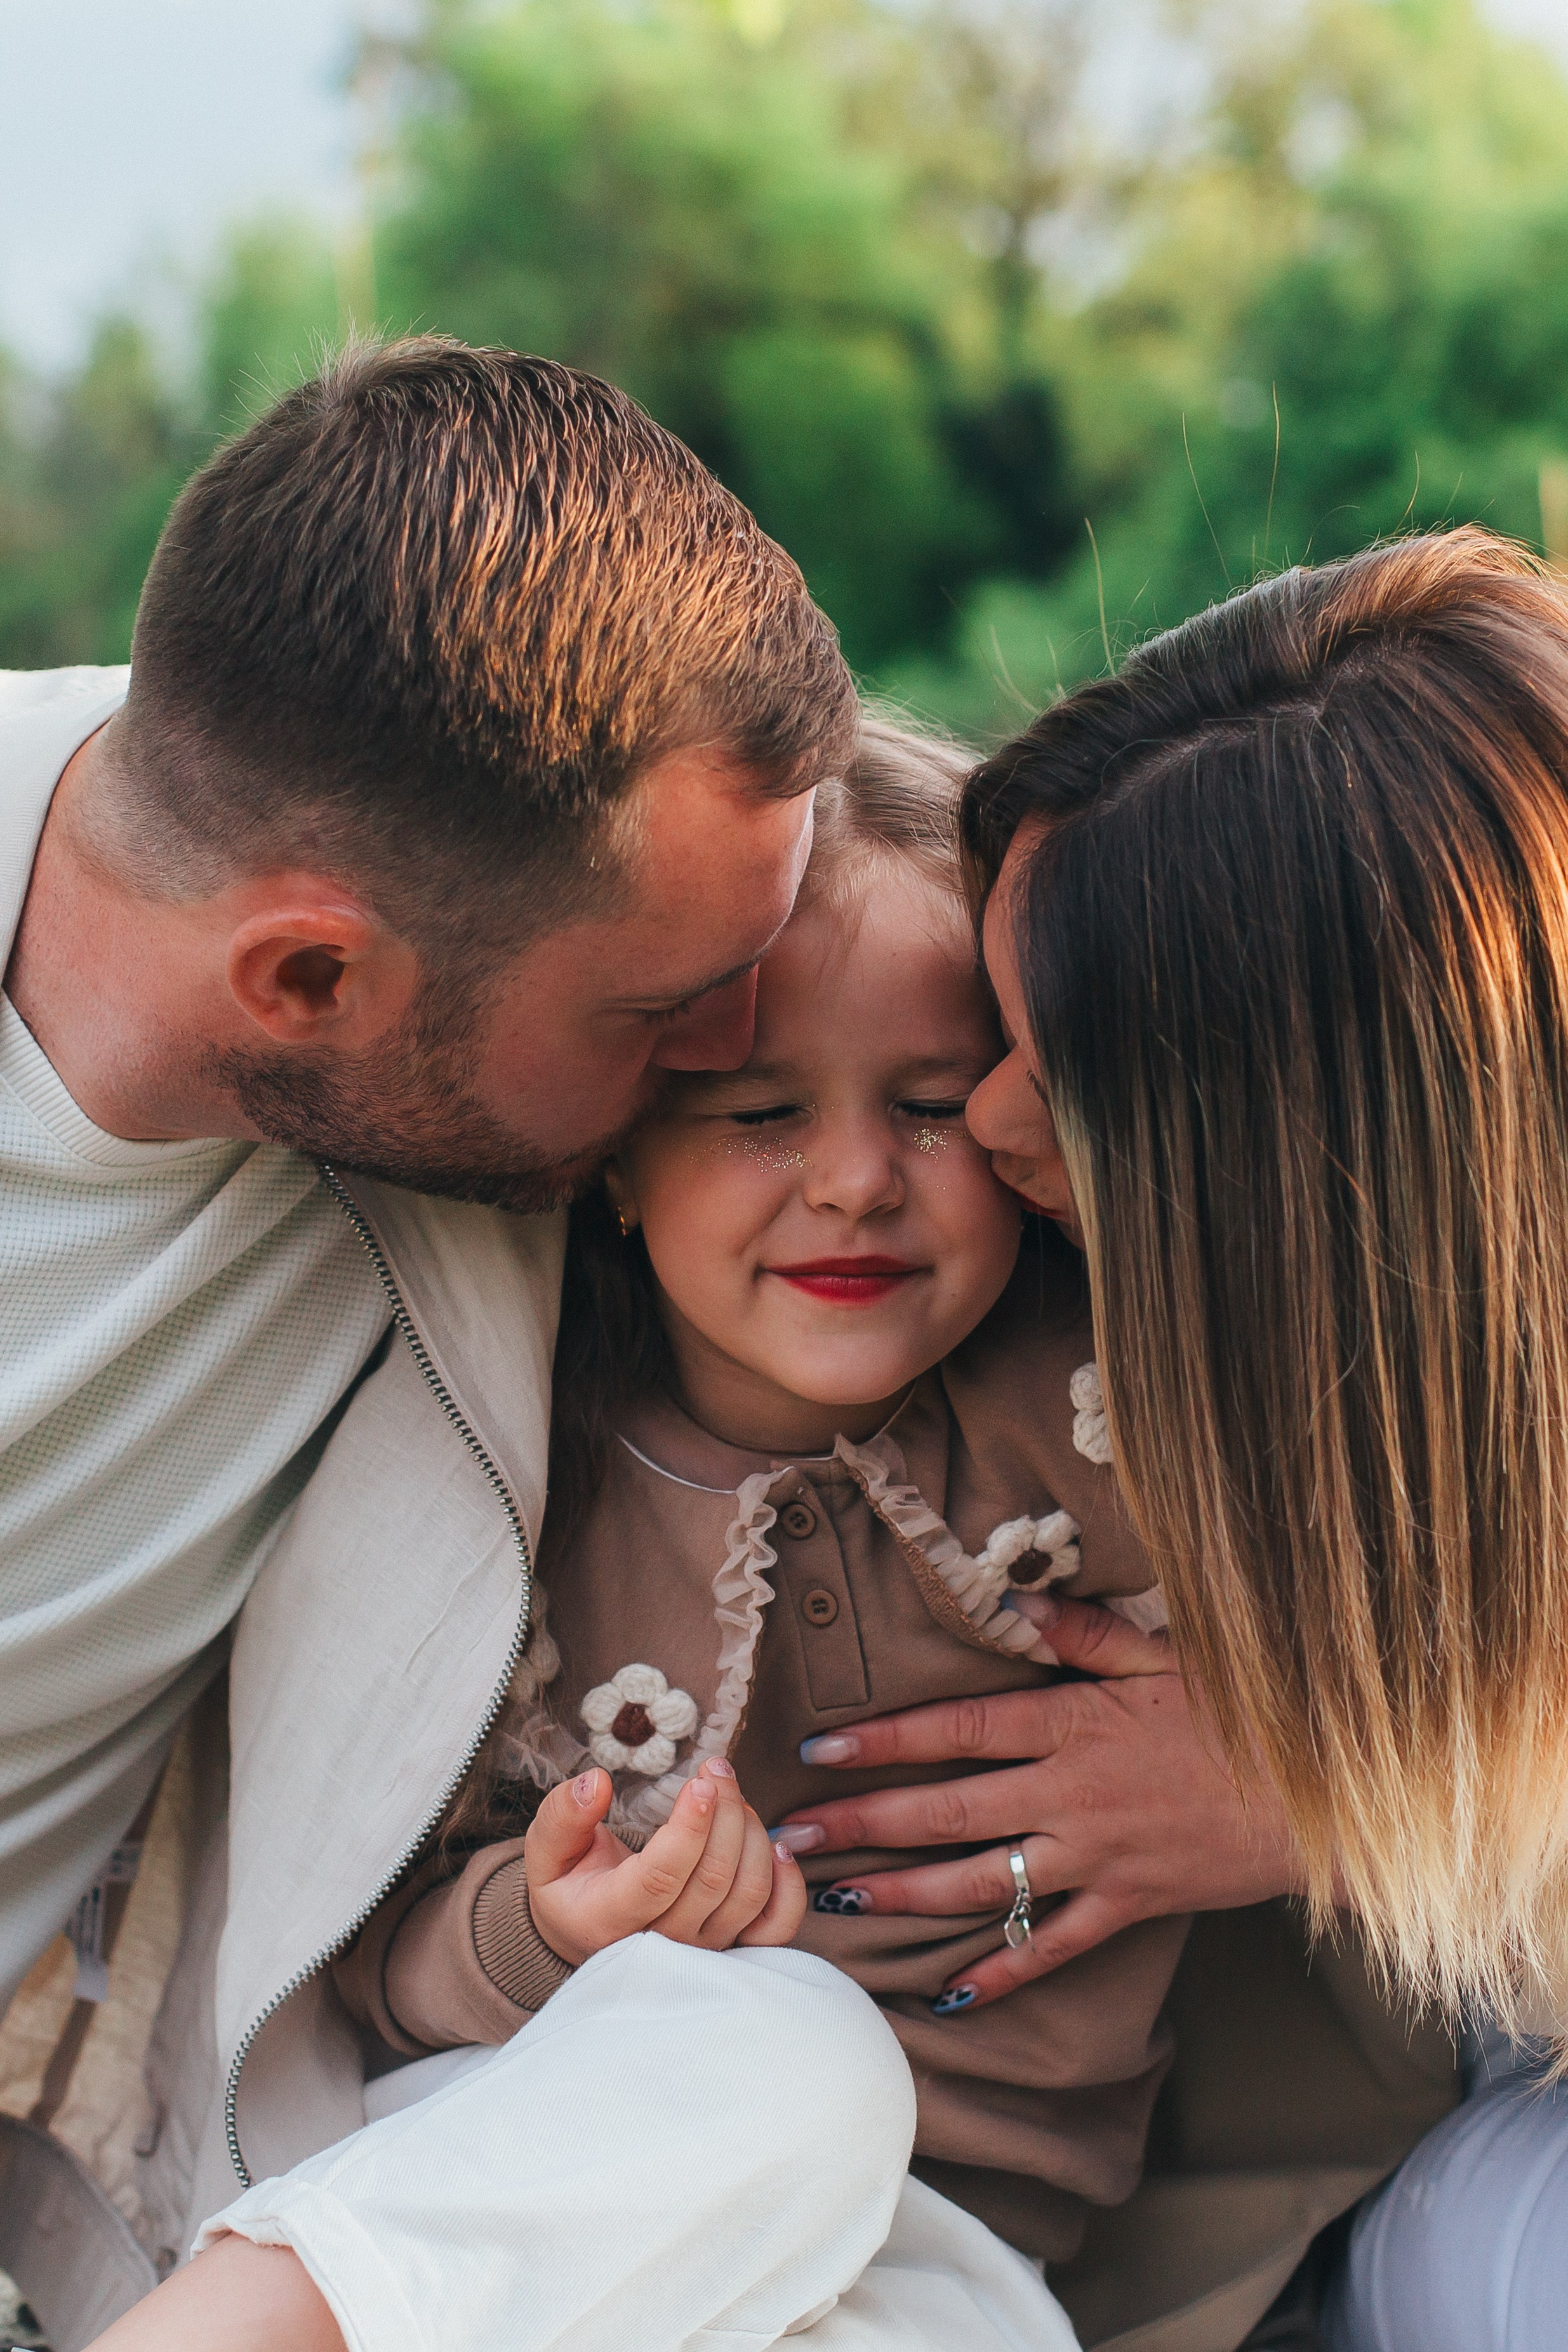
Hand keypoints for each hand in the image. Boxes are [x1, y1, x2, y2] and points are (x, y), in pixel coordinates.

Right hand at [526, 1758, 805, 1964]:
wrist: (587, 1933)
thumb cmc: (570, 1885)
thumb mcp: (547, 1851)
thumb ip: (563, 1816)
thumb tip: (596, 1782)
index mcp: (610, 1918)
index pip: (660, 1878)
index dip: (688, 1830)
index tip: (700, 1784)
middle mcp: (662, 1945)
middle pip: (713, 1879)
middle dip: (725, 1812)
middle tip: (717, 1768)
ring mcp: (702, 1950)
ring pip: (747, 1894)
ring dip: (751, 1834)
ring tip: (734, 1796)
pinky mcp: (733, 1949)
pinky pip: (776, 1927)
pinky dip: (787, 1885)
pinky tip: (775, 1845)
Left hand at [781, 1593, 1302, 2008]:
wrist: (1321, 1795)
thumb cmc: (1240, 1712)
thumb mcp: (1165, 1653)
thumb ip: (1083, 1632)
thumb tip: (1011, 1605)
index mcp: (1072, 1724)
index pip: (957, 1731)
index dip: (884, 1743)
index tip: (819, 1752)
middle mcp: (1070, 1794)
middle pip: (947, 1813)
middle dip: (862, 1825)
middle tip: (793, 1837)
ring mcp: (1096, 1857)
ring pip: (982, 1883)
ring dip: (904, 1895)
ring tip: (837, 1903)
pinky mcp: (1127, 1906)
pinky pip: (1052, 1947)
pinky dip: (1001, 1973)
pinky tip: (948, 1995)